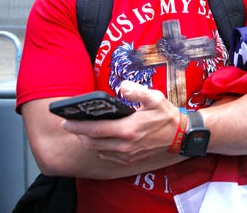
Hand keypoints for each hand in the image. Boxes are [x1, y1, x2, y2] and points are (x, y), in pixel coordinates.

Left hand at [61, 81, 185, 167]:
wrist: (180, 136)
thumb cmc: (166, 115)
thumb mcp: (155, 98)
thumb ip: (137, 91)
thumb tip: (121, 86)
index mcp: (128, 130)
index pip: (95, 130)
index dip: (77, 126)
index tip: (65, 121)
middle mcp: (124, 146)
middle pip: (92, 142)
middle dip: (80, 133)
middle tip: (73, 123)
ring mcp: (126, 155)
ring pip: (98, 151)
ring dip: (89, 141)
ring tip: (86, 129)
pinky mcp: (129, 160)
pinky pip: (107, 156)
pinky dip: (100, 148)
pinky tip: (101, 138)